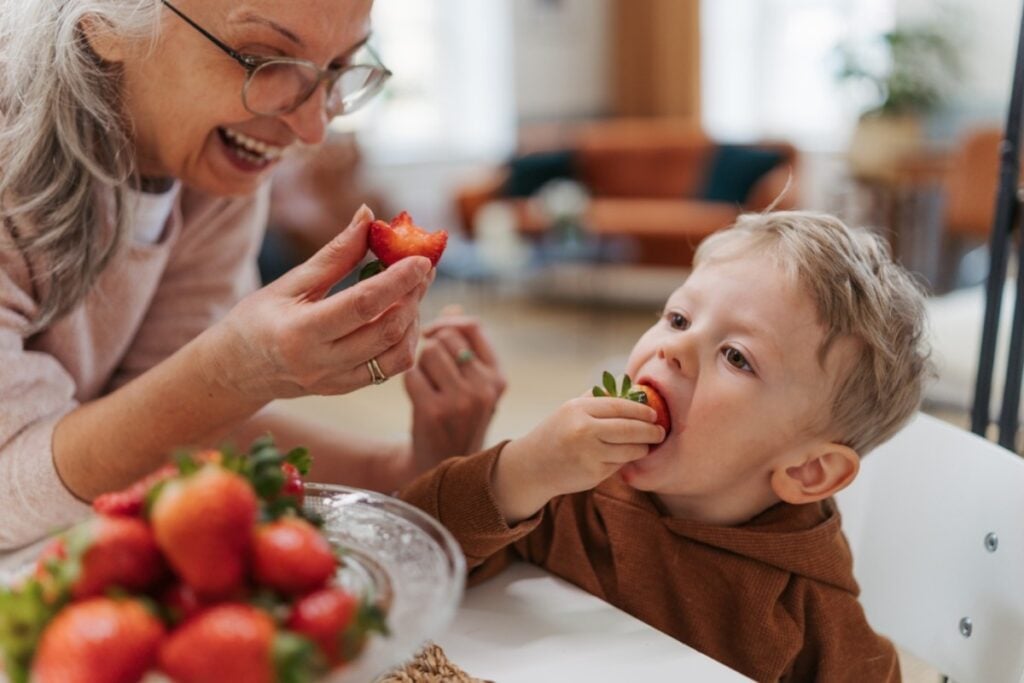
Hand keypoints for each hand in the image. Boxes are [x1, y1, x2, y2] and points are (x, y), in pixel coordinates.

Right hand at [199, 206, 433, 403]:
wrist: (237, 371)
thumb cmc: (257, 319)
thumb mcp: (288, 283)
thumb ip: (333, 254)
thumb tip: (367, 215)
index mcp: (300, 333)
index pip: (362, 305)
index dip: (398, 280)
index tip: (422, 259)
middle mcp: (321, 363)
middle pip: (386, 330)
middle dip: (413, 295)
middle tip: (424, 268)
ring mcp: (337, 382)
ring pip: (397, 354)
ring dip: (414, 318)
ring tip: (414, 290)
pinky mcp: (347, 389)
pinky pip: (392, 368)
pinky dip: (406, 339)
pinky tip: (403, 315)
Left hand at [403, 309, 506, 472]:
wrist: (440, 467)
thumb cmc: (455, 420)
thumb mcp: (472, 386)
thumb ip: (466, 348)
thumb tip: (454, 310)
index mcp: (498, 378)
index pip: (473, 327)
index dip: (448, 323)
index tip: (433, 333)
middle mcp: (484, 388)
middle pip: (446, 337)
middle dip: (430, 345)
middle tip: (426, 365)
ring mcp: (460, 401)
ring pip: (428, 352)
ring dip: (418, 363)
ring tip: (424, 383)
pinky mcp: (434, 412)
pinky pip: (411, 374)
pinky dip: (408, 380)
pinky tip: (416, 396)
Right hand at [492, 396, 663, 523]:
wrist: (532, 466)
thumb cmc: (557, 433)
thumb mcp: (571, 409)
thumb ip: (599, 399)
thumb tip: (634, 393)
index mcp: (578, 409)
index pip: (619, 406)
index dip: (641, 410)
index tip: (654, 413)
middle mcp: (583, 431)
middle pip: (630, 428)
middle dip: (650, 431)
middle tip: (660, 431)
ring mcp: (588, 454)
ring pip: (629, 450)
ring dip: (642, 448)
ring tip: (645, 445)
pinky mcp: (593, 474)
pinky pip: (619, 465)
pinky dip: (625, 461)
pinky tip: (623, 457)